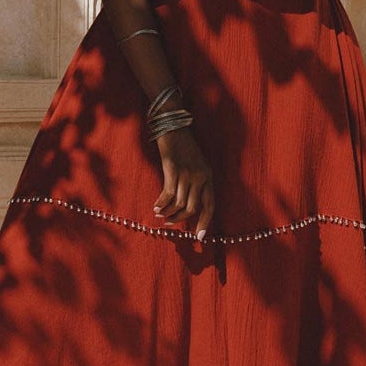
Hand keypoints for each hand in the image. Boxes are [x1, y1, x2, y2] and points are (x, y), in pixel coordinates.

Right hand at [153, 125, 214, 242]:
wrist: (173, 127)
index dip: (204, 222)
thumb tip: (186, 207)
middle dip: (179, 219)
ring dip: (168, 212)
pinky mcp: (173, 170)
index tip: (198, 237)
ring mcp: (187, 173)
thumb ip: (196, 183)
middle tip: (169, 224)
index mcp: (208, 176)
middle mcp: (200, 177)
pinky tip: (156, 207)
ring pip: (178, 203)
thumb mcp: (196, 165)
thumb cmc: (183, 147)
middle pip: (192, 207)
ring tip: (160, 215)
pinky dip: (161, 203)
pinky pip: (167, 194)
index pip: (209, 205)